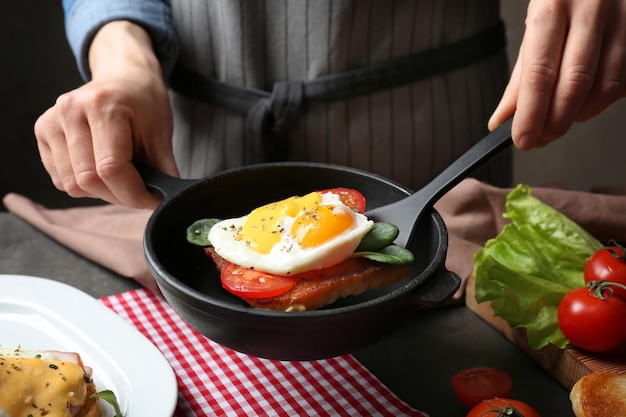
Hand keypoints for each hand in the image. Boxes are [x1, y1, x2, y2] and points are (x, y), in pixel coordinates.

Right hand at [34, 21, 177, 208]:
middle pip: (88, 180)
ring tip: (122, 178)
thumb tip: (166, 202)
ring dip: (101, 193)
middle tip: (140, 193)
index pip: (111, 168)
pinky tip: (100, 168)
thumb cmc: (144, 104)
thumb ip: (163, 169)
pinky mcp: (42, 130)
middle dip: (119, 196)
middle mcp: (71, 110)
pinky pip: (60, 179)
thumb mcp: (162, 133)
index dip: (133, 194)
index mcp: (103, 106)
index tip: (153, 201)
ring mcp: (51, 119)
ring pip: (72, 184)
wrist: (124, 77)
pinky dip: (83, 185)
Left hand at [489, 0, 625, 148]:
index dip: (531, 113)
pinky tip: (584, 100)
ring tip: (560, 118)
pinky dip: (599, 102)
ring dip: (579, 115)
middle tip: (540, 139)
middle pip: (574, 84)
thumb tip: (503, 120)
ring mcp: (622, 21)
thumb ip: (521, 77)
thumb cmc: (562, 1)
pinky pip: (622, 83)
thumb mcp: (535, 29)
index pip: (540, 72)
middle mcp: (590, 10)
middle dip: (555, 122)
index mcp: (553, 6)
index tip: (523, 139)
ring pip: (605, 88)